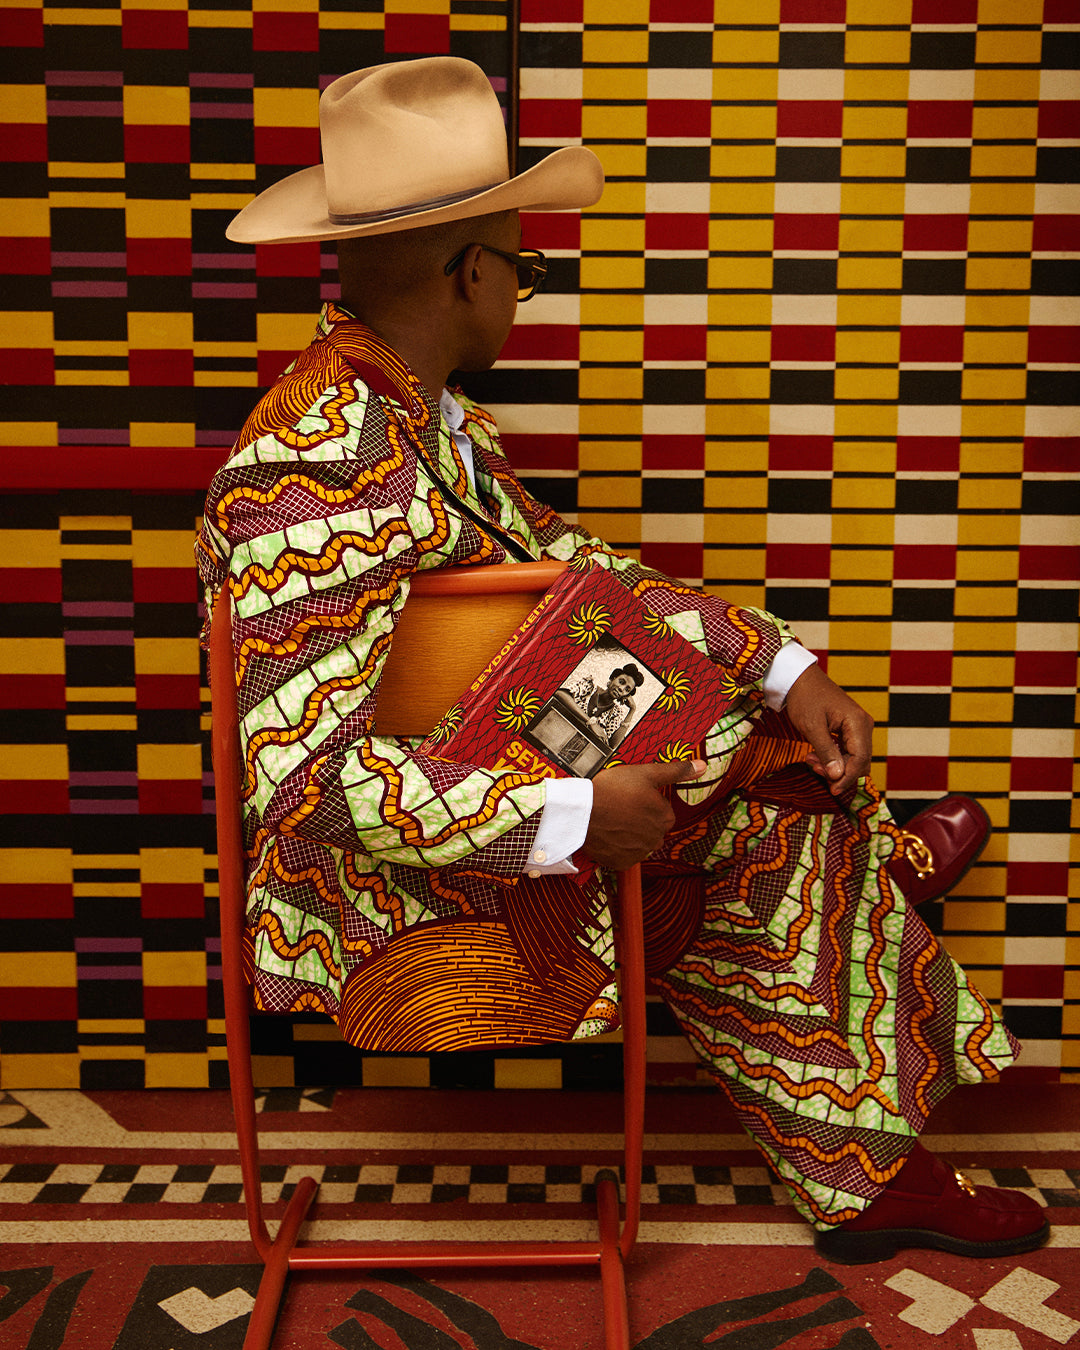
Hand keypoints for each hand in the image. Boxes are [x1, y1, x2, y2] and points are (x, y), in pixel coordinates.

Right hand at [584, 758, 706, 869]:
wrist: (582, 811)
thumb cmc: (612, 789)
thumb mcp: (646, 773)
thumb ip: (675, 771)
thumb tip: (702, 766)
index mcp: (665, 817)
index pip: (663, 812)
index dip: (648, 804)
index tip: (633, 798)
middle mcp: (656, 838)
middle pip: (652, 829)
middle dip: (640, 821)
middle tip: (621, 808)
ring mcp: (638, 852)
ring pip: (638, 843)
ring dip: (629, 835)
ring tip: (613, 820)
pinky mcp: (621, 863)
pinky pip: (624, 856)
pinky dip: (617, 848)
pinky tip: (608, 834)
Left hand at [784, 663, 872, 796]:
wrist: (799, 678)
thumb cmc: (805, 698)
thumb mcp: (812, 727)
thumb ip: (827, 752)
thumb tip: (838, 776)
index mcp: (858, 723)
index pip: (860, 760)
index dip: (847, 778)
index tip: (832, 790)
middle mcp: (863, 725)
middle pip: (859, 761)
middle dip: (839, 772)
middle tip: (814, 768)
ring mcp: (858, 727)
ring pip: (853, 758)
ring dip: (835, 765)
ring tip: (811, 760)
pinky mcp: (849, 728)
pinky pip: (847, 750)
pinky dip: (833, 757)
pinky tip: (815, 755)